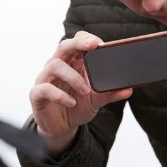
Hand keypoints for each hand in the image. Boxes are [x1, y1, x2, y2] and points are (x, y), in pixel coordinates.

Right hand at [29, 31, 132, 153]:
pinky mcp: (37, 94)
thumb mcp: (96, 100)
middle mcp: (57, 66)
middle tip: (93, 46)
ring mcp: (45, 78)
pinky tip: (71, 102)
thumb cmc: (76, 106)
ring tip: (86, 90)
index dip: (87, 39)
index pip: (76, 41)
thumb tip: (128, 88)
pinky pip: (45, 88)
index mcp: (72, 62)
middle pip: (64, 46)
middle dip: (78, 43)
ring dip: (73, 76)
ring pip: (54, 65)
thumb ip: (110, 93)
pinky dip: (59, 95)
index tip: (100, 44)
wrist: (61, 127)